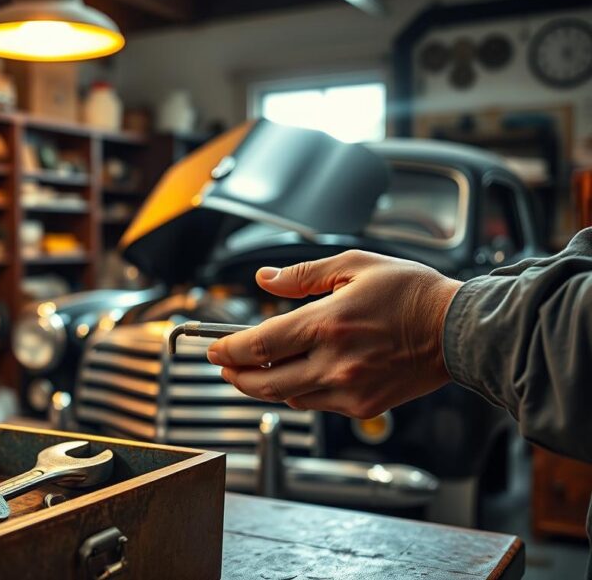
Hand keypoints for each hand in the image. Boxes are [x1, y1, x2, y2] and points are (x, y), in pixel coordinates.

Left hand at [206, 250, 461, 418]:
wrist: (458, 330)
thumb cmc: (412, 293)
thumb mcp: (354, 266)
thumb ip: (303, 274)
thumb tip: (264, 279)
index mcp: (326, 324)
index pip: (258, 346)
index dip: (227, 350)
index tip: (213, 349)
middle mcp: (333, 362)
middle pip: (264, 382)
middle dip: (235, 375)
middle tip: (224, 366)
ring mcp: (348, 389)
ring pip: (287, 398)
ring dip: (263, 387)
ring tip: (253, 372)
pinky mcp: (362, 406)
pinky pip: (315, 404)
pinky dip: (298, 393)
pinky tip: (295, 377)